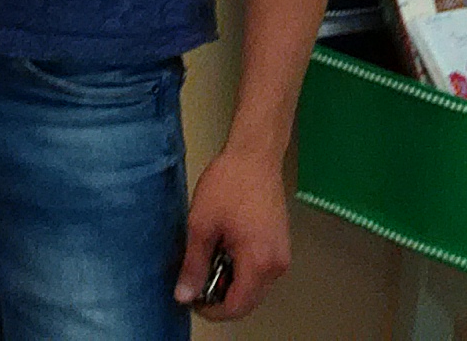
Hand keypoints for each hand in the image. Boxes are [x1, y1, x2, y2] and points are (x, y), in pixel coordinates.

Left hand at [177, 146, 292, 320]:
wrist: (254, 156)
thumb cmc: (228, 185)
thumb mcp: (201, 226)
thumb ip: (193, 265)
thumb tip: (184, 295)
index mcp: (258, 262)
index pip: (236, 307)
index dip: (212, 310)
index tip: (191, 299)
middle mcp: (277, 266)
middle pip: (248, 301)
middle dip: (221, 298)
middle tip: (196, 279)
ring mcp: (282, 256)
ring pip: (255, 288)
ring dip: (231, 284)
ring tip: (208, 260)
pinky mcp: (281, 246)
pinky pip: (261, 272)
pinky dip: (242, 271)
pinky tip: (224, 250)